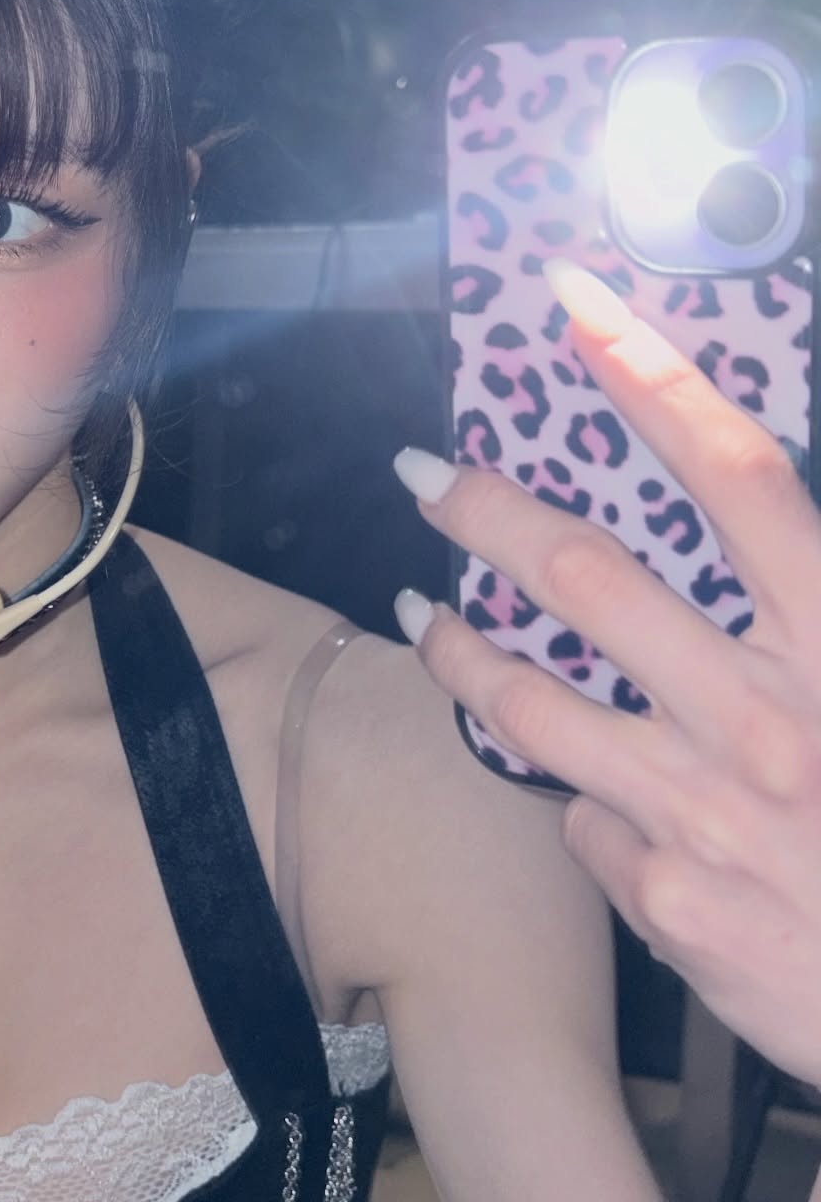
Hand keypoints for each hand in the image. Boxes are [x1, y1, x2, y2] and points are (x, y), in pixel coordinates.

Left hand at [393, 259, 820, 1086]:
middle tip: (422, 472)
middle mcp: (766, 711)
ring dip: (462, 646)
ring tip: (420, 612)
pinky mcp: (668, 897)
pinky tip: (583, 800)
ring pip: (533, 701)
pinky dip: (582, 803)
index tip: (572, 304)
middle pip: (589, 574)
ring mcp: (704, 809)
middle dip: (488, 510)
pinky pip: (586, 823)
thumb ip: (814, 601)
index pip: (733, 473)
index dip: (648, 376)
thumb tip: (757, 520)